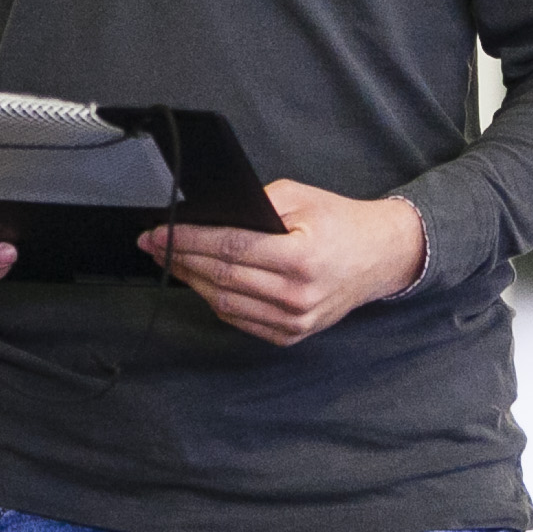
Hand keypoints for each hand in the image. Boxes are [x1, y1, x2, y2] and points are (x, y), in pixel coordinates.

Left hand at [143, 180, 423, 347]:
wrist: (380, 257)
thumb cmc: (340, 223)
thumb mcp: (300, 197)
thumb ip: (255, 205)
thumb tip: (209, 215)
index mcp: (301, 258)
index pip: (229, 248)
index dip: (187, 240)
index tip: (158, 232)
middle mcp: (297, 295)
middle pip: (220, 278)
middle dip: (179, 258)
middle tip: (152, 244)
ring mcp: (295, 320)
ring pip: (224, 303)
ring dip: (191, 282)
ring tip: (171, 261)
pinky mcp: (292, 334)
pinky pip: (240, 320)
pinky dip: (215, 301)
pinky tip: (200, 283)